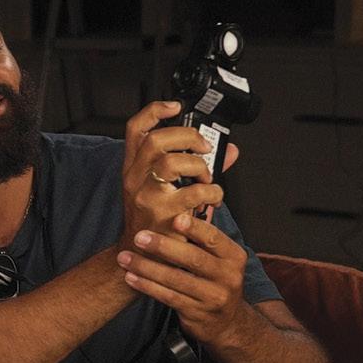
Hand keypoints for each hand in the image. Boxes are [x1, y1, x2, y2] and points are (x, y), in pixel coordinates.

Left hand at [116, 211, 249, 345]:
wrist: (225, 322)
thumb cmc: (213, 280)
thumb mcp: (219, 260)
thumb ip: (202, 240)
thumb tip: (176, 209)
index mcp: (233, 256)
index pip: (213, 238)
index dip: (194, 228)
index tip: (173, 218)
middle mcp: (228, 276)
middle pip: (193, 258)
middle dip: (163, 246)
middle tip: (138, 237)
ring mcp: (213, 297)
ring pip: (176, 279)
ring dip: (147, 267)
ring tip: (124, 257)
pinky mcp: (197, 313)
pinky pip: (168, 297)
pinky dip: (147, 286)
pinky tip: (131, 277)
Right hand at [120, 101, 235, 247]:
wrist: (142, 256)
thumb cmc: (155, 221)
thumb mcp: (166, 189)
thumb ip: (197, 167)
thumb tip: (229, 152)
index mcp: (133, 167)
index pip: (136, 129)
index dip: (155, 112)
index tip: (175, 106)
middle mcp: (134, 178)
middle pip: (156, 140)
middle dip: (188, 138)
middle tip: (203, 149)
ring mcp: (145, 195)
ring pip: (172, 162)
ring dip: (199, 167)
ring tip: (206, 179)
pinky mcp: (161, 213)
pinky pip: (194, 192)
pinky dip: (212, 192)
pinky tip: (212, 198)